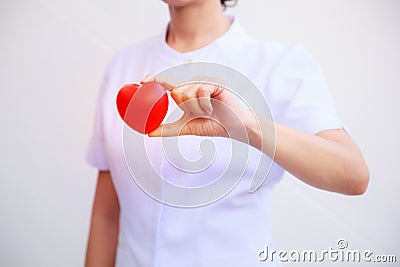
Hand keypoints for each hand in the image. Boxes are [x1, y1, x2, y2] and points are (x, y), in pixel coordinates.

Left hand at [141, 75, 258, 139]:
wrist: (234, 127)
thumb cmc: (212, 125)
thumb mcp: (186, 127)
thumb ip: (168, 129)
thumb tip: (149, 133)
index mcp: (186, 92)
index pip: (167, 83)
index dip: (155, 79)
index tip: (142, 82)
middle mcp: (194, 84)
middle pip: (177, 90)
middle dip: (186, 105)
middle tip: (199, 112)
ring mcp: (205, 81)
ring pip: (188, 93)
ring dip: (197, 108)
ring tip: (209, 111)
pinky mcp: (215, 82)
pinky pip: (201, 93)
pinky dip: (205, 105)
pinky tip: (214, 108)